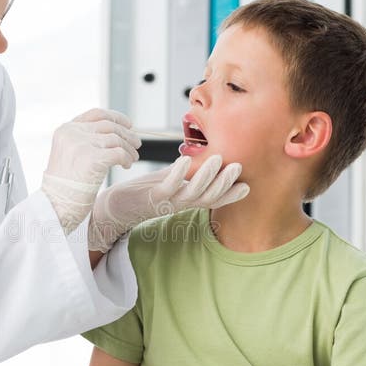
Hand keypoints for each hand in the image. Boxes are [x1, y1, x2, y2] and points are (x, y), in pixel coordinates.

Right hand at [41, 108, 140, 235]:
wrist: (54, 206)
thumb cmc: (64, 187)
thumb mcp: (69, 155)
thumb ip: (85, 141)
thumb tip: (115, 134)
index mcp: (66, 130)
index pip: (96, 114)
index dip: (116, 117)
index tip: (128, 124)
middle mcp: (72, 133)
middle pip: (109, 126)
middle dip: (127, 134)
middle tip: (137, 144)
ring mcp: (82, 145)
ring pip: (116, 139)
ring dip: (129, 148)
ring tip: (133, 159)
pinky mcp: (92, 159)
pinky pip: (119, 153)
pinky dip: (126, 158)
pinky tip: (126, 166)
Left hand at [88, 153, 248, 252]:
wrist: (117, 206)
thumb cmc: (145, 192)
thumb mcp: (170, 181)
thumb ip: (188, 174)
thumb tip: (205, 159)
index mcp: (187, 201)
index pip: (214, 199)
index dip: (231, 195)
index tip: (247, 186)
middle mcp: (181, 204)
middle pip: (209, 197)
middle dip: (225, 183)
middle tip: (238, 166)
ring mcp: (168, 202)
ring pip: (193, 192)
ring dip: (206, 175)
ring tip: (218, 158)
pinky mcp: (153, 197)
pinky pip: (170, 186)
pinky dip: (179, 173)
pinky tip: (186, 159)